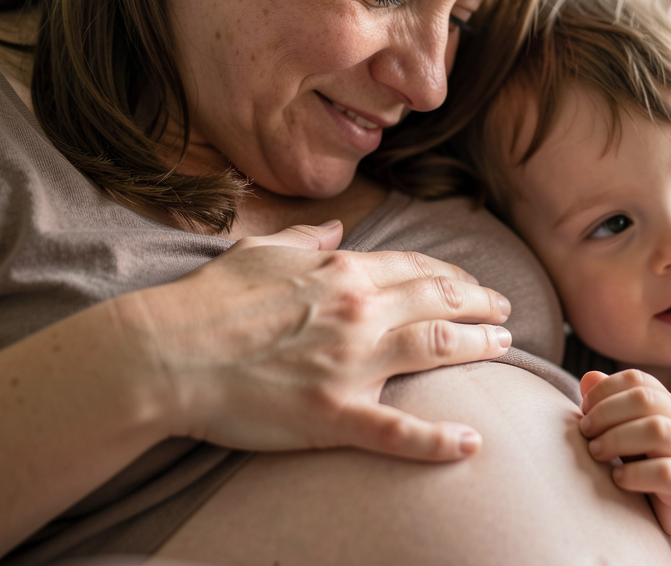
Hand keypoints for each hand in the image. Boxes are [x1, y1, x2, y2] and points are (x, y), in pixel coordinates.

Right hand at [119, 221, 512, 461]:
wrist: (163, 353)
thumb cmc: (206, 302)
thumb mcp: (259, 251)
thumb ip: (305, 237)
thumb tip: (335, 225)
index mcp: (342, 272)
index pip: (417, 269)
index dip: (455, 276)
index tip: (475, 285)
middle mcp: (358, 313)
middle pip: (440, 303)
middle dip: (481, 306)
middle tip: (507, 313)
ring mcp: (350, 365)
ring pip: (437, 351)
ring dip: (479, 348)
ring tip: (507, 348)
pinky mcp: (335, 415)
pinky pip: (399, 430)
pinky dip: (438, 440)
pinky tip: (472, 444)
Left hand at [578, 369, 670, 537]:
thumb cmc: (658, 461)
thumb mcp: (635, 430)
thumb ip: (612, 406)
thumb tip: (588, 378)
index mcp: (667, 403)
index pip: (636, 380)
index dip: (604, 390)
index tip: (583, 410)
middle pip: (644, 399)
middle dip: (606, 412)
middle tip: (585, 432)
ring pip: (657, 430)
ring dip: (618, 439)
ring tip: (597, 452)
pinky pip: (666, 472)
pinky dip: (636, 474)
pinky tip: (618, 478)